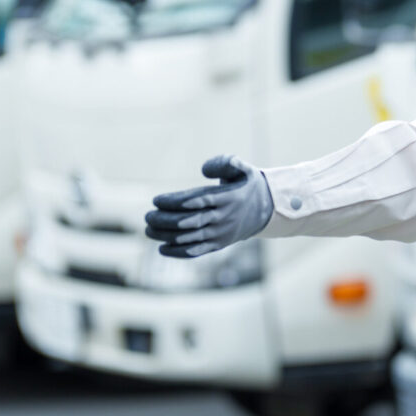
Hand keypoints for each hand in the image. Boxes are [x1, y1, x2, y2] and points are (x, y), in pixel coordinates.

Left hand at [145, 155, 273, 257]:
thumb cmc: (246, 184)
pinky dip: (180, 252)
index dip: (175, 202)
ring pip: (191, 237)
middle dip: (165, 220)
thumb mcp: (241, 168)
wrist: (267, 208)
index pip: (197, 201)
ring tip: (149, 231)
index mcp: (227, 198)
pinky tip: (162, 249)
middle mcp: (224, 218)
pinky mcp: (219, 244)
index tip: (156, 200)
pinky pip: (198, 251)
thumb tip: (204, 170)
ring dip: (167, 236)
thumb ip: (224, 163)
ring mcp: (221, 233)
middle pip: (190, 221)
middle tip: (147, 217)